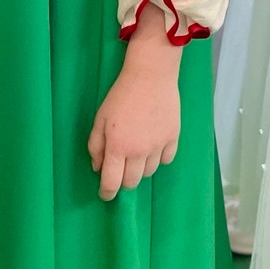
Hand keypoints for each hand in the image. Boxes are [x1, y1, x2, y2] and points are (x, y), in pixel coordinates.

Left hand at [87, 6, 181, 200]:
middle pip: (132, 182)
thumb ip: (95, 146)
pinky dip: (159, 158)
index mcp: (118, 147)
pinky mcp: (173, 137)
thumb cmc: (121, 95)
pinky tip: (154, 146)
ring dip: (141, 168)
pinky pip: (166, 159)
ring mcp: (158, 145)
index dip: (106, 193)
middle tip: (121, 168)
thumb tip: (98, 168)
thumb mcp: (100, 119)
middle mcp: (139, 151)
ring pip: (149, 172)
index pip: (112, 183)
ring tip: (137, 152)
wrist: (151, 75)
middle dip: (123, 180)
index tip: (105, 193)